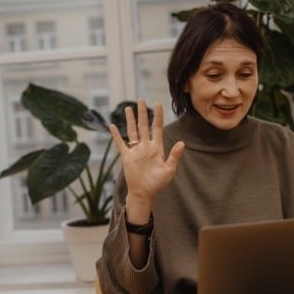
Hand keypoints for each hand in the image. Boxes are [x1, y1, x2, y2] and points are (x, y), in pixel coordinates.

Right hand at [109, 99, 184, 221]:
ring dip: (130, 120)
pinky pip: (120, 143)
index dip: (157, 116)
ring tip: (128, 108)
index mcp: (157, 148)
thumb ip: (174, 156)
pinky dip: (116, 135)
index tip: (157, 103)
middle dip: (142, 113)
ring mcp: (135, 151)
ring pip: (132, 131)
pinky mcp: (126, 157)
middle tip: (141, 99)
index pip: (157, 128)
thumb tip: (182, 143)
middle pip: (143, 126)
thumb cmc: (158, 184)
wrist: (144, 193)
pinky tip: (112, 126)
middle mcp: (146, 146)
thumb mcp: (169, 170)